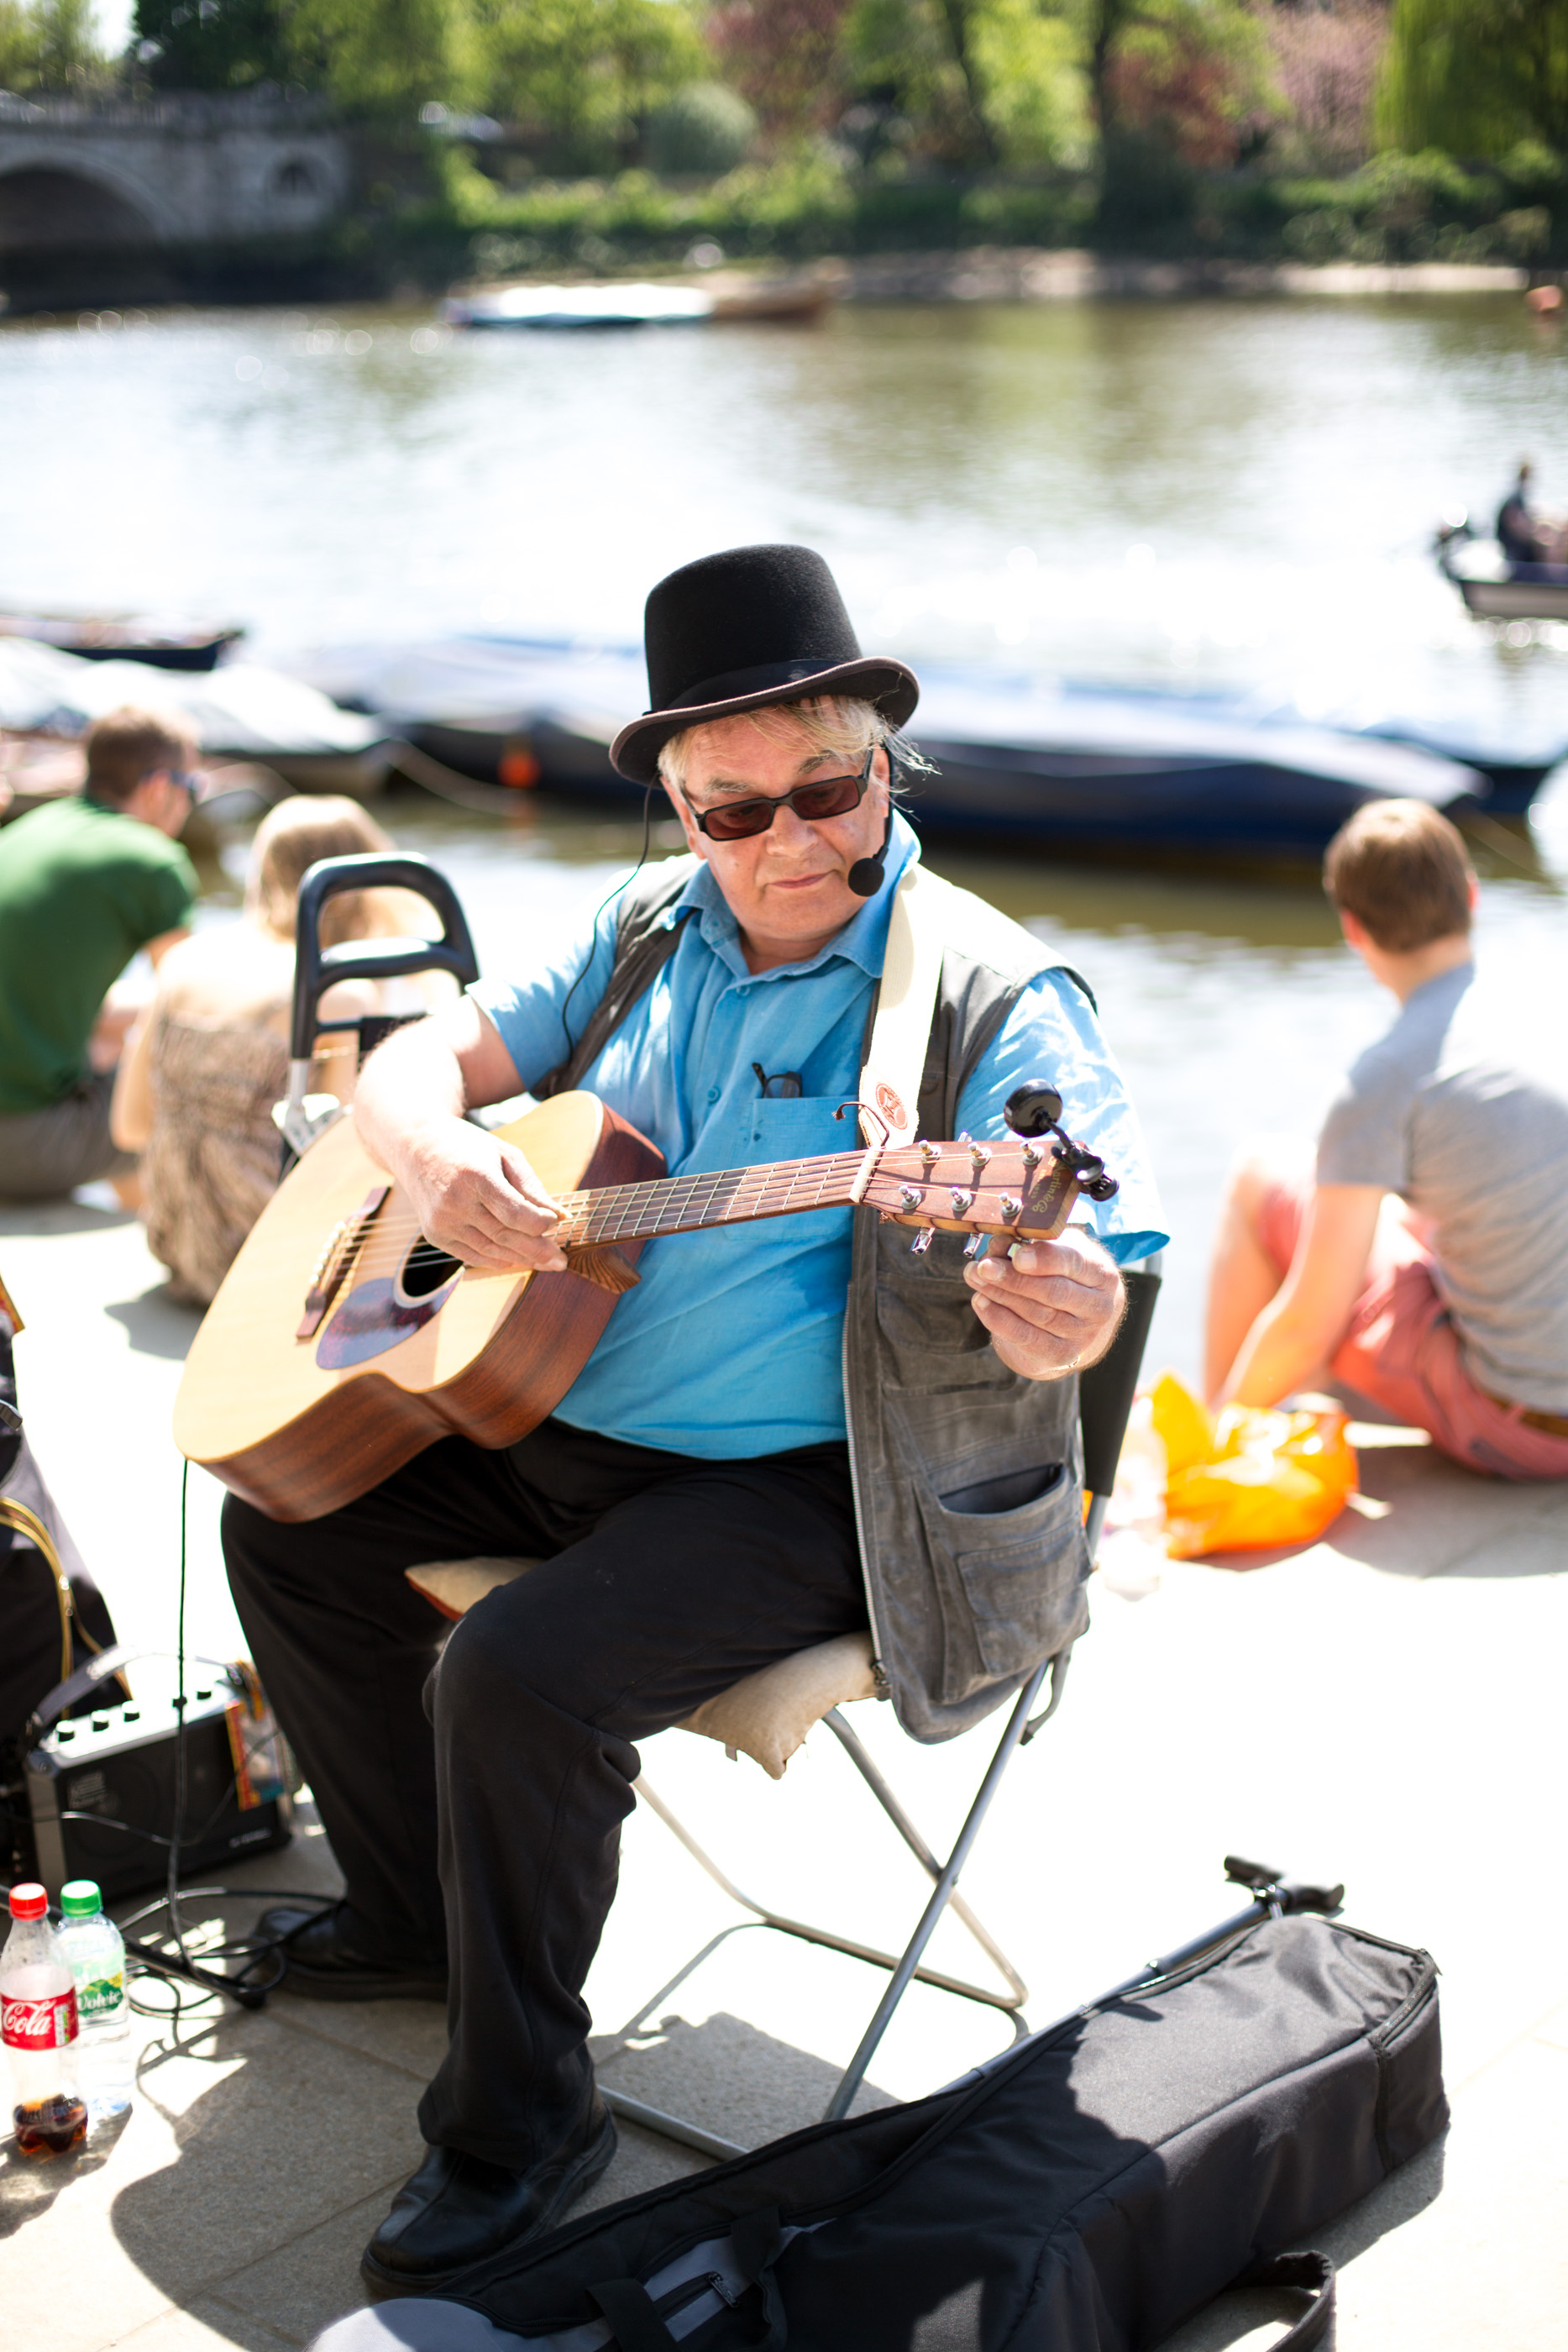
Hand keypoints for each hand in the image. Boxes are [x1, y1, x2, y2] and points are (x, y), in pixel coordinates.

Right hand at [395, 1118, 567, 1274]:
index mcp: (475, 1177)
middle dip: (538, 1250)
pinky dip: (498, 1260)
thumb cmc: (468, 1147)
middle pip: (505, 1236)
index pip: (515, 1213)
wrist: (416, 1146)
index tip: (556, 1222)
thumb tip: (560, 1216)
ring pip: (491, 1251)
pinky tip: (518, 1259)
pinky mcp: (434, 1235)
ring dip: (521, 1259)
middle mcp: (455, 1202)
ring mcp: (442, 1222)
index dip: (540, 1223)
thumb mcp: (505, 1155)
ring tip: (546, 1262)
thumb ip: (531, 1187)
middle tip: (561, 1260)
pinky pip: (473, 1256)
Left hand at [964, 1230, 1122, 1380]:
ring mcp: (1082, 1335)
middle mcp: (1098, 1307)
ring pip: (1036, 1314)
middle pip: (1052, 1292)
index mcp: (1101, 1273)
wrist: (1077, 1321)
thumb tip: (998, 1244)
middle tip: (983, 1266)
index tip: (1017, 1255)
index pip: (1074, 1263)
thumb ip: (1028, 1244)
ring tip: (974, 1277)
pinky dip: (999, 1319)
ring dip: (1000, 1295)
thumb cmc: (1063, 1275)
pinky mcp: (1062, 1355)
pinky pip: (1026, 1337)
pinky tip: (981, 1301)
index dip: (1044, 1259)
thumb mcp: (1054, 1251)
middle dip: (1014, 1278)